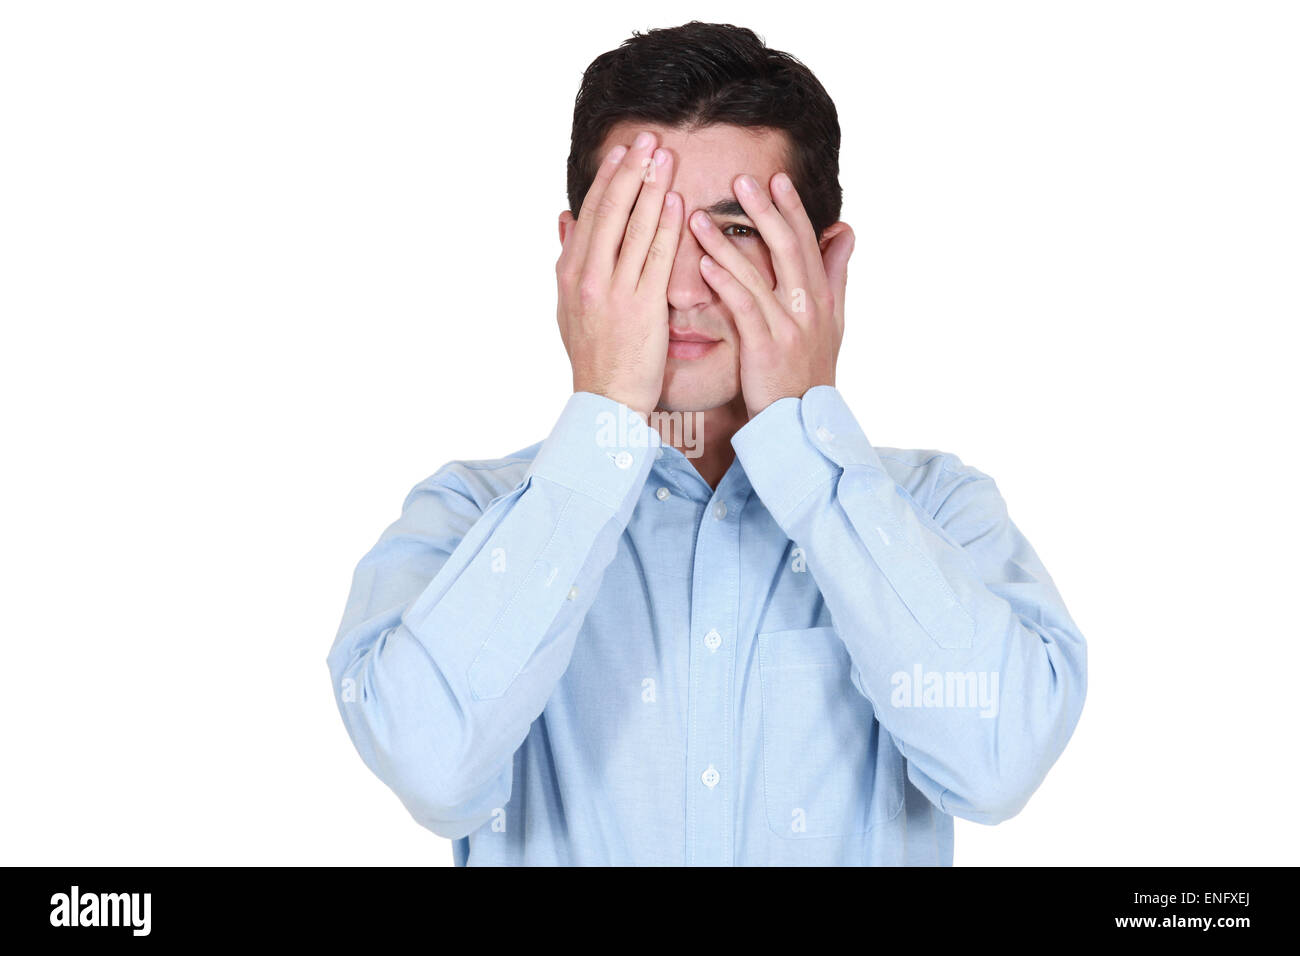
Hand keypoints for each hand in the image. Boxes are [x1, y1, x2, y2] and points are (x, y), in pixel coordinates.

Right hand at [556, 131, 682, 418]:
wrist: (605, 401)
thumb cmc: (595, 356)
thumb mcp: (568, 306)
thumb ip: (569, 258)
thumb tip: (563, 218)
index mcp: (569, 274)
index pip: (590, 214)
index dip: (608, 179)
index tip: (624, 150)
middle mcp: (587, 278)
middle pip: (610, 211)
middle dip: (631, 171)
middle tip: (649, 137)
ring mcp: (613, 292)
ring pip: (633, 228)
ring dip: (652, 187)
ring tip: (667, 156)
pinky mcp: (642, 308)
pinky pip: (656, 258)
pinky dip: (665, 226)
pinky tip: (678, 201)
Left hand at [688, 171, 853, 417]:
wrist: (802, 423)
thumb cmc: (810, 371)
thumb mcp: (833, 321)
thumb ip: (835, 274)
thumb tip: (845, 230)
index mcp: (822, 297)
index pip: (807, 242)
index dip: (792, 209)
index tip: (776, 178)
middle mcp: (808, 307)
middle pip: (787, 248)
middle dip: (764, 211)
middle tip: (740, 181)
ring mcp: (788, 327)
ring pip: (758, 274)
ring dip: (726, 243)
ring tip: (697, 218)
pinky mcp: (766, 348)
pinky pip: (744, 308)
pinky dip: (725, 283)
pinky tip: (704, 264)